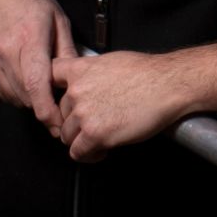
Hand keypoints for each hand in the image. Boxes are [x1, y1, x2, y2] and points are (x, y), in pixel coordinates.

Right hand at [0, 0, 75, 138]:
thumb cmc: (30, 2)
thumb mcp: (58, 20)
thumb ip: (68, 52)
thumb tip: (80, 80)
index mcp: (29, 39)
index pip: (36, 85)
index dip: (48, 111)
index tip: (60, 125)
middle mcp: (4, 52)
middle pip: (25, 96)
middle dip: (44, 105)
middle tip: (60, 101)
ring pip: (12, 98)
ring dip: (29, 99)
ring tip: (41, 84)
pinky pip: (0, 91)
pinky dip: (14, 92)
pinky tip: (23, 76)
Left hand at [51, 51, 190, 161]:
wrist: (167, 84)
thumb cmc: (149, 72)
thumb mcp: (111, 61)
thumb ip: (92, 73)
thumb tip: (89, 82)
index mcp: (80, 70)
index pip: (49, 77)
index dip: (53, 90)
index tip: (60, 100)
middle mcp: (77, 91)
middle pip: (59, 113)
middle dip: (74, 121)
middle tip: (91, 125)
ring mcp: (84, 114)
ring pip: (66, 136)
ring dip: (80, 140)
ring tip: (98, 139)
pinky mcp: (95, 134)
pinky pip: (78, 153)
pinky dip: (88, 155)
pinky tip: (102, 149)